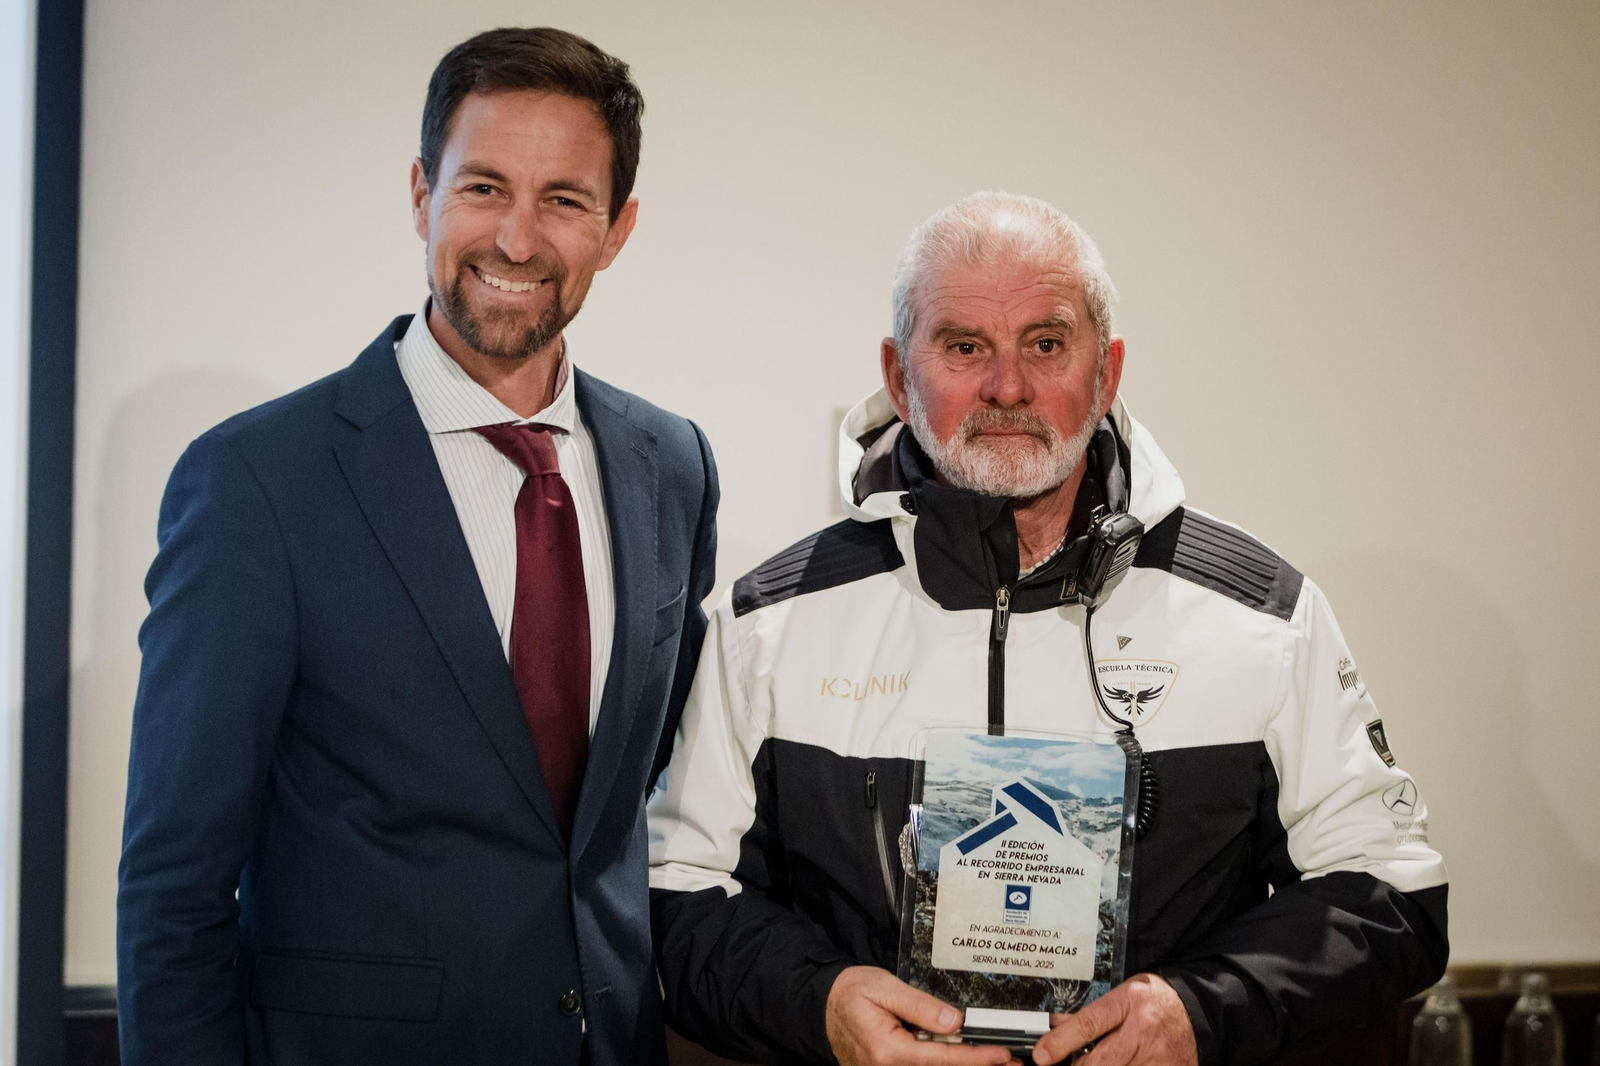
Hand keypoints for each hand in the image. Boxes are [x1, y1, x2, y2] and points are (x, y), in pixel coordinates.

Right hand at [825, 965, 1013, 1065]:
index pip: (941, 1058)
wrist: (821, 1006)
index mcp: (888, 1049)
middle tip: (1012, 1062)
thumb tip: (955, 1022)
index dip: (976, 1058)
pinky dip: (945, 1063)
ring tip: (995, 1060)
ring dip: (964, 1065)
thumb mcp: (884, 988)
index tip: (1002, 1055)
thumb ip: (920, 1006)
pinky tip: (964, 1057)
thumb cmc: (850, 992)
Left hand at [1031, 973, 1196, 1065]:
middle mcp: (1144, 1029)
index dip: (1060, 1042)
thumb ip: (1092, 1012)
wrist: (1198, 1012)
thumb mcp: (1124, 995)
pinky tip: (1122, 1063)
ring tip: (1105, 1060)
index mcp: (1130, 1001)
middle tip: (1074, 1061)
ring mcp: (1158, 1056)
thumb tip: (1056, 1025)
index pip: (1088, 1025)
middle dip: (1079, 1065)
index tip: (1042, 1055)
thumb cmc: (1157, 1000)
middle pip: (1098, 1061)